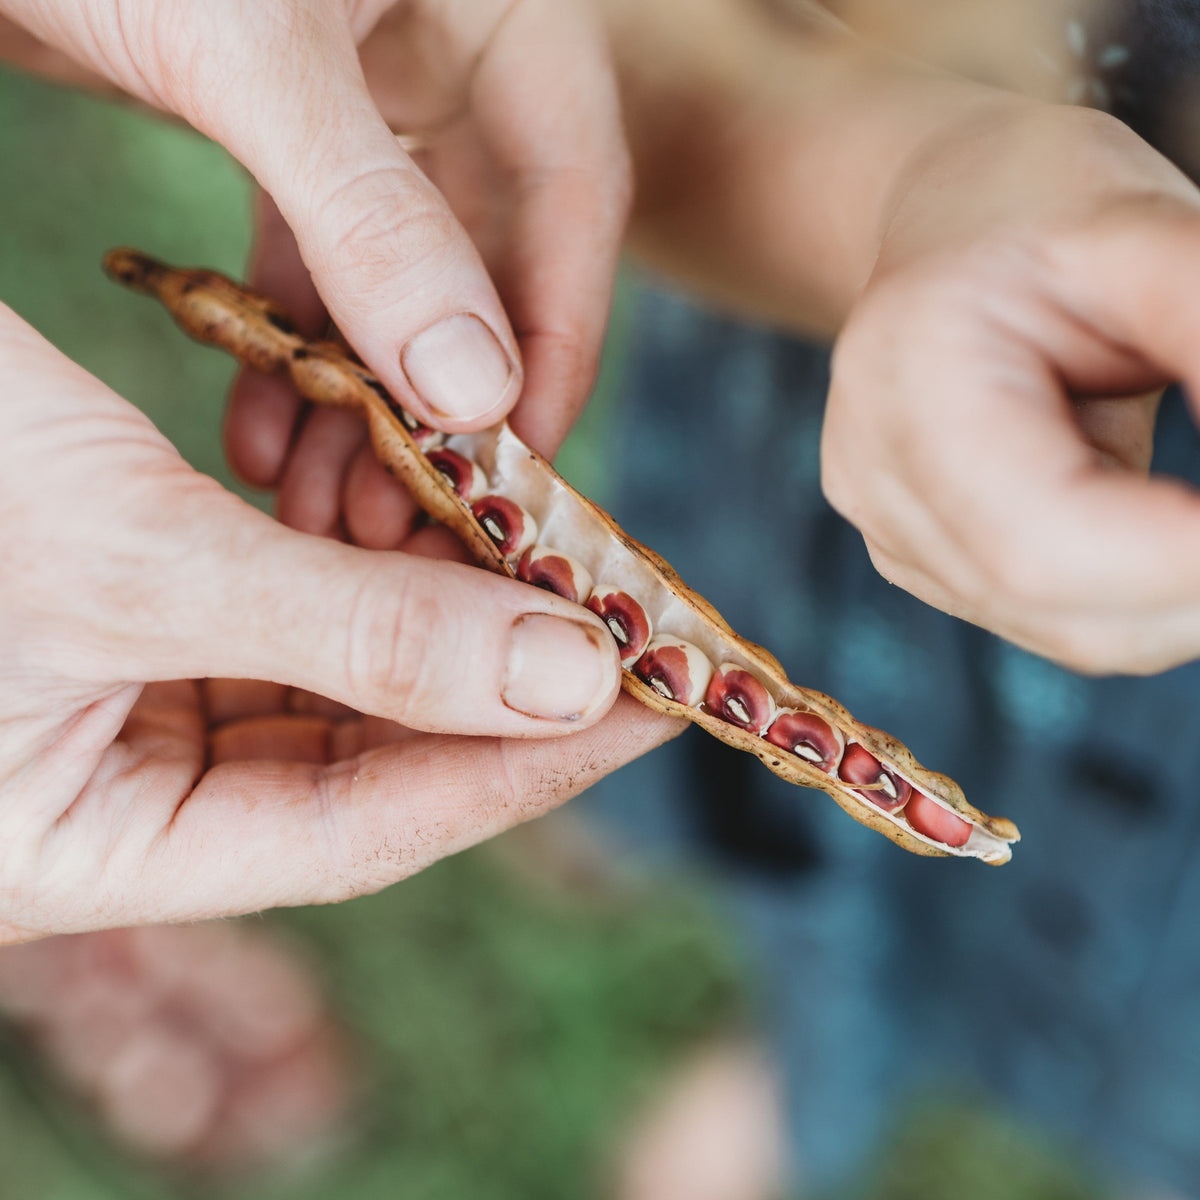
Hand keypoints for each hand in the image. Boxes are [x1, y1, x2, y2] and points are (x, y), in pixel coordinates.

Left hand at [0, 0, 628, 449]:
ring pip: (389, 280)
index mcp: (493, 7)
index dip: (555, 339)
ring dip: (360, 401)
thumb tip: (470, 393)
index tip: (516, 460)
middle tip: (405, 512)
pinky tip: (263, 437)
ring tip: (323, 507)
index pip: (571, 194)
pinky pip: (304, 261)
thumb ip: (368, 216)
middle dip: (440, 399)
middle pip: (482, 259)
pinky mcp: (275, 125)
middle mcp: (441, 53)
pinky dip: (285, 349)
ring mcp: (360, 93)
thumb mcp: (253, 49)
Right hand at [0, 310, 677, 942]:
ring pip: (337, 682)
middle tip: (635, 635)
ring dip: (450, 621)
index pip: (361, 831)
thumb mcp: (132, 563)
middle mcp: (115, 791)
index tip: (651, 709)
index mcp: (88, 850)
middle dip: (504, 695)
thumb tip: (569, 680)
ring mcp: (127, 701)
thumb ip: (357, 636)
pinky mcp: (141, 609)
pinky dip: (376, 566)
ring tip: (566, 573)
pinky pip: (293, 608)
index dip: (520, 772)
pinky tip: (453, 527)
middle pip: (363, 761)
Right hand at [822, 103, 1199, 673]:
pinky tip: (1167, 516)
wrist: (941, 222)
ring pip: (1075, 632)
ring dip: (1187, 595)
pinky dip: (1147, 590)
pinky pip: (1059, 616)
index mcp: (907, 389)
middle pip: (1067, 613)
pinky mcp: (922, 557)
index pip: (1043, 546)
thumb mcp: (1142, 231)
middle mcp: (876, 482)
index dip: (1187, 564)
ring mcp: (892, 532)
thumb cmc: (1034, 206)